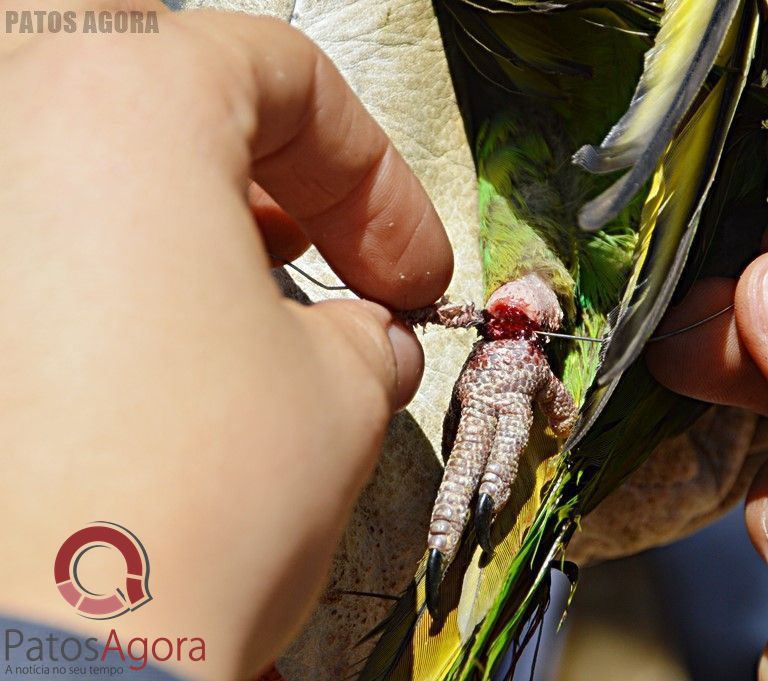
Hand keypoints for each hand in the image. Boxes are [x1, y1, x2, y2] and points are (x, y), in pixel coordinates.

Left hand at [0, 3, 451, 678]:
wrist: (45, 665)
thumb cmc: (189, 499)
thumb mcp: (345, 389)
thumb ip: (370, 331)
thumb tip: (369, 336)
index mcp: (122, 88)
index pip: (286, 75)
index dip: (380, 178)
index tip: (417, 271)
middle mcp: (1, 119)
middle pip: (174, 103)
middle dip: (281, 189)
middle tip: (347, 276)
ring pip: (92, 174)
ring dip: (194, 236)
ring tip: (259, 324)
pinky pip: (34, 254)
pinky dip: (109, 287)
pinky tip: (160, 364)